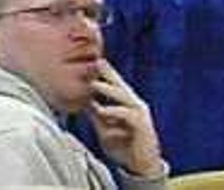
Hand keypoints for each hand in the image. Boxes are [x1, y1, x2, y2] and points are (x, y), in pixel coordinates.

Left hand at [82, 63, 164, 179]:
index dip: (101, 70)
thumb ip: (94, 111)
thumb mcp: (103, 125)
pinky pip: (128, 115)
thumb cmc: (122, 143)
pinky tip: (101, 110)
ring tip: (93, 83)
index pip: (112, 82)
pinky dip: (114, 112)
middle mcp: (134, 104)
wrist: (140, 166)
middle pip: (119, 84)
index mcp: (124, 102)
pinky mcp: (143, 126)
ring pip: (124, 96)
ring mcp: (140, 114)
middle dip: (107, 72)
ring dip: (108, 89)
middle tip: (93, 60)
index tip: (86, 56)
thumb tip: (80, 97)